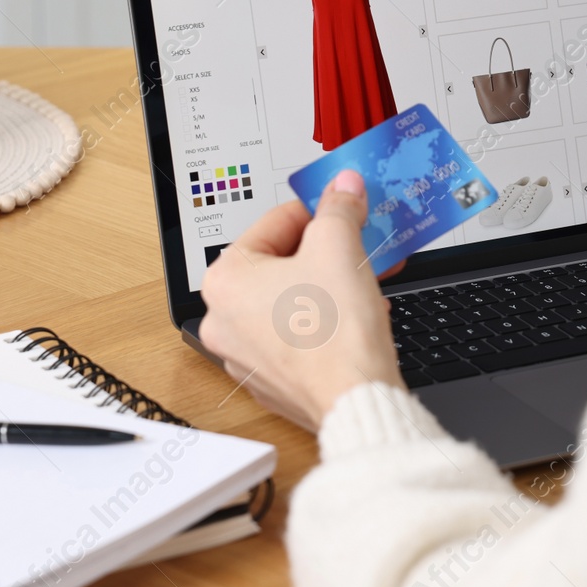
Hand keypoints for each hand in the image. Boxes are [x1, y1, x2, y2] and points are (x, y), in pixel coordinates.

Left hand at [198, 170, 403, 431]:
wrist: (356, 399)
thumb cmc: (336, 334)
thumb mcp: (340, 247)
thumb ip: (339, 208)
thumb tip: (343, 187)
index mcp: (224, 281)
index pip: (275, 223)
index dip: (318, 212)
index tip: (343, 209)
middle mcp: (223, 320)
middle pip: (281, 263)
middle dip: (327, 252)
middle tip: (357, 243)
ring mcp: (245, 355)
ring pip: (290, 301)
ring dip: (328, 285)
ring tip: (362, 280)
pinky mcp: (271, 380)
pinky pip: (297, 336)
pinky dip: (324, 322)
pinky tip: (355, 316)